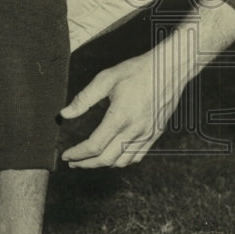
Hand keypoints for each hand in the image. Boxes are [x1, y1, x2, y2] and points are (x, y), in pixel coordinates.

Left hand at [60, 50, 187, 167]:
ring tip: (90, 161)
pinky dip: (122, 161)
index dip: (77, 154)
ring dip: (103, 165)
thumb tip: (65, 114)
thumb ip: (84, 98)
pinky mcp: (155, 134)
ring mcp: (147, 134)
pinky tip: (113, 156)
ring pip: (122, 162)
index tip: (67, 155)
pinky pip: (137, 156)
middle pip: (106, 159)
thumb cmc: (138, 70)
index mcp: (120, 117)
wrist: (170, 68)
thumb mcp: (107, 78)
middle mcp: (134, 130)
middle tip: (73, 162)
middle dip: (86, 164)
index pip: (94, 146)